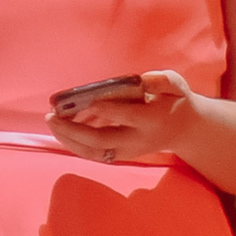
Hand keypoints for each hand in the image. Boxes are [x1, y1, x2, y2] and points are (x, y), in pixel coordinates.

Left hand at [49, 70, 204, 163]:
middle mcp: (136, 140)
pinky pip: (93, 154)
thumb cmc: (175, 101)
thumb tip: (142, 79)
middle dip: (72, 130)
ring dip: (68, 140)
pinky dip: (74, 145)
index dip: (104, 109)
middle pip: (100, 140)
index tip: (86, 100)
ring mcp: (127, 151)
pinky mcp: (120, 156)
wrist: (185, 130)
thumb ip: (161, 81)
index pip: (124, 116)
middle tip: (51, 116)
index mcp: (151, 120)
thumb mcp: (176, 85)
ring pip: (92, 152)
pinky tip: (60, 131)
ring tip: (50, 123)